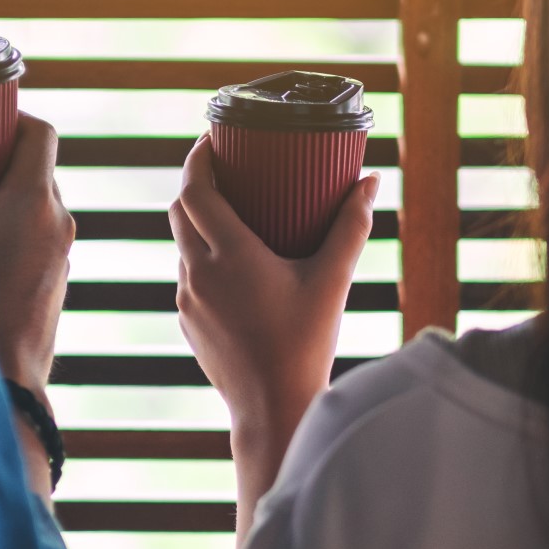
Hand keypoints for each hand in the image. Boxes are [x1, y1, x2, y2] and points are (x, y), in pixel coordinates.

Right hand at [0, 115, 75, 397]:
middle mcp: (58, 225)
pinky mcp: (56, 287)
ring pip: (37, 207)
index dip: (11, 117)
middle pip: (36, 168)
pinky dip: (13, 231)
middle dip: (0, 158)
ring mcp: (61, 258)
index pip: (39, 134)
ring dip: (5, 197)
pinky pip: (37, 240)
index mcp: (34, 203)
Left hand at [169, 136, 377, 534]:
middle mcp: (198, 273)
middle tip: (225, 167)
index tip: (212, 138)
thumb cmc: (306, 345)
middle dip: (197, 183)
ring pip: (181, 244)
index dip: (197, 158)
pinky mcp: (188, 322)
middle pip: (180, 210)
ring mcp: (188, 300)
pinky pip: (188, 275)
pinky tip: (231, 262)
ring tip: (231, 210)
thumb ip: (351, 226)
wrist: (273, 409)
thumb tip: (369, 181)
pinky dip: (202, 257)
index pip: (194, 190)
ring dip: (198, 221)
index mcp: (229, 255)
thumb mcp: (333, 281)